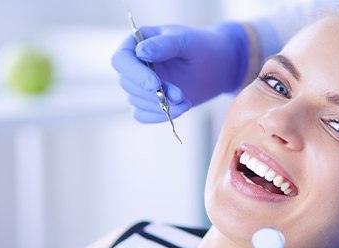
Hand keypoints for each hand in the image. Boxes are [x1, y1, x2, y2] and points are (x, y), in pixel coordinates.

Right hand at [111, 22, 248, 122]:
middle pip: (128, 84)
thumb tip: (140, 52)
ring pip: (136, 101)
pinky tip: (179, 110)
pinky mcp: (149, 102)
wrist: (217, 66)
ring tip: (185, 101)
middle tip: (180, 95)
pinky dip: (159, 116)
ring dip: (160, 105)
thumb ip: (164, 45)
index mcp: (137, 42)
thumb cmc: (202, 47)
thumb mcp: (186, 41)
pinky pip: (142, 115)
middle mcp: (134, 64)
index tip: (155, 84)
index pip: (121, 60)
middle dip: (153, 93)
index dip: (135, 74)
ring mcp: (140, 85)